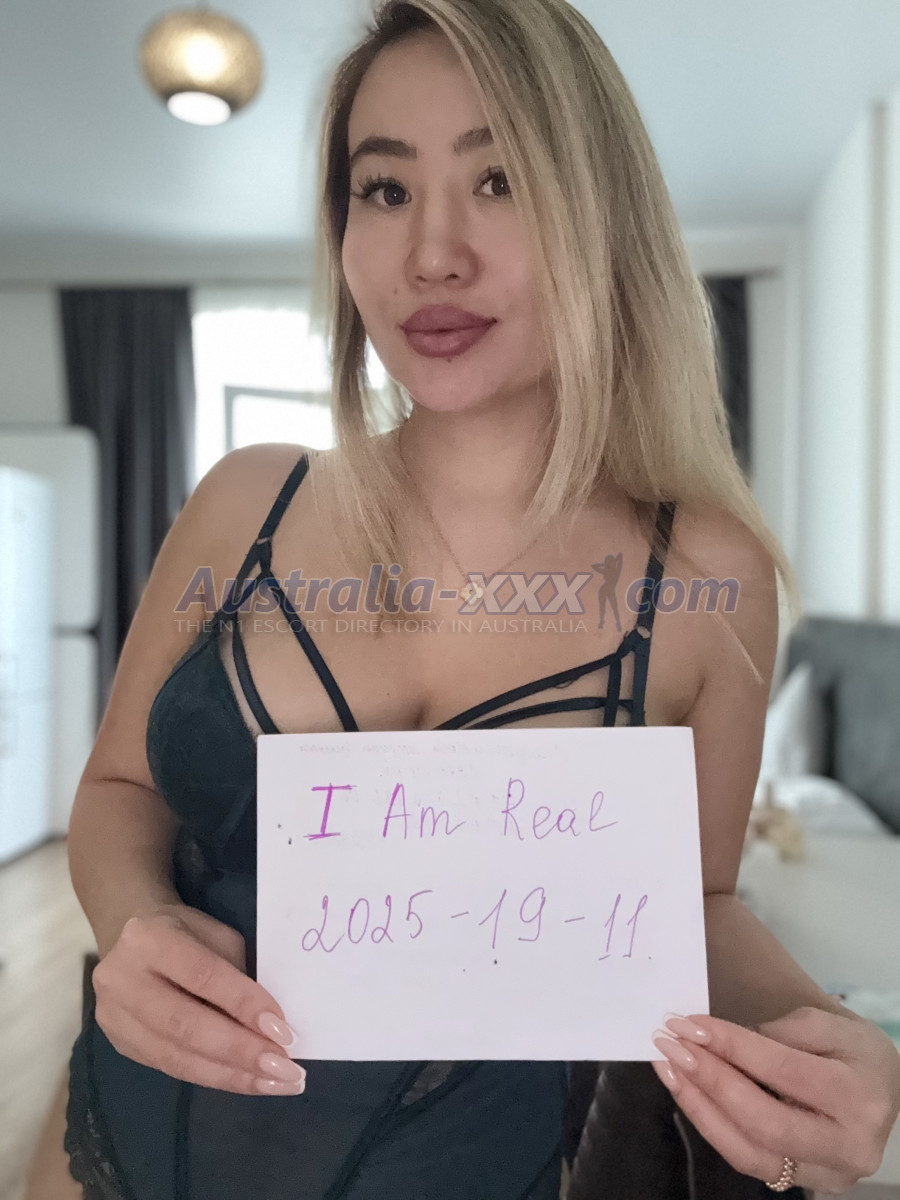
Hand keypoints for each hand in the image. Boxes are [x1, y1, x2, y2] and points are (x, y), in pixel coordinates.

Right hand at [92, 903, 307, 1095]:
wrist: (129, 938)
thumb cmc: (186, 932)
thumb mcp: (216, 935)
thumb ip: (237, 972)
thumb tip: (271, 1024)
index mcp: (149, 939)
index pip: (203, 976)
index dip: (244, 1005)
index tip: (284, 1032)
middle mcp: (122, 980)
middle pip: (186, 1026)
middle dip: (241, 1052)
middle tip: (286, 1071)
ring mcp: (114, 1018)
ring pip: (177, 1058)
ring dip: (232, 1075)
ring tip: (275, 1083)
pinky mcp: (120, 1046)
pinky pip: (172, 1069)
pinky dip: (214, 1077)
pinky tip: (246, 1081)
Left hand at [650, 1004, 899, 1194]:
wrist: (883, 1092)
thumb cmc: (854, 1052)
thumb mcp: (830, 1025)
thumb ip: (782, 1033)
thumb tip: (723, 1041)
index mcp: (857, 1096)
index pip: (781, 1069)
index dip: (730, 1045)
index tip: (686, 1023)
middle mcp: (847, 1145)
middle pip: (762, 1119)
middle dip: (708, 1079)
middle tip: (669, 1044)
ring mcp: (826, 1173)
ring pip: (748, 1151)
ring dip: (698, 1106)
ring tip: (666, 1067)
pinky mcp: (804, 1183)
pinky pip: (748, 1160)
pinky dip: (711, 1126)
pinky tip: (686, 1093)